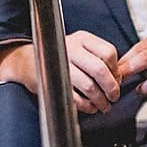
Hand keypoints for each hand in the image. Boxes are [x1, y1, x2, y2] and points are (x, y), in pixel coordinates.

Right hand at [0, 31, 121, 114]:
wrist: (27, 61)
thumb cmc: (59, 57)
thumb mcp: (80, 49)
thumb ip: (98, 59)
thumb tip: (119, 78)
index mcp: (82, 39)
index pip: (108, 52)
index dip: (116, 70)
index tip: (117, 80)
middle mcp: (71, 48)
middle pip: (99, 69)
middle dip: (111, 88)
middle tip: (114, 97)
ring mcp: (61, 65)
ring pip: (89, 86)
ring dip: (100, 100)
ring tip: (103, 106)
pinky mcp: (52, 82)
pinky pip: (75, 98)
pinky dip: (86, 106)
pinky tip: (90, 107)